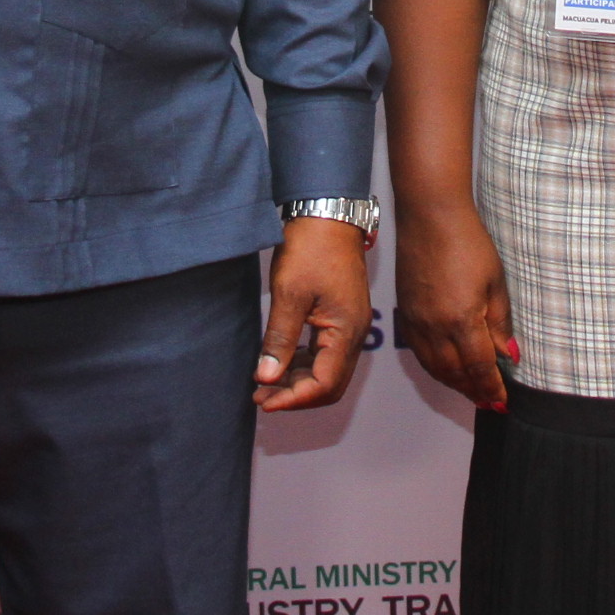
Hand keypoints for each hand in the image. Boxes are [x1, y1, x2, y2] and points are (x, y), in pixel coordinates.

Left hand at [257, 219, 371, 412]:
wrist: (327, 213)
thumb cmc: (311, 248)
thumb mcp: (289, 294)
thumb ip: (279, 339)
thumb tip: (267, 378)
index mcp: (346, 331)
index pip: (324, 385)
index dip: (293, 399)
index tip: (262, 401)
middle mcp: (354, 334)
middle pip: (329, 384)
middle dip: (295, 396)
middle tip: (260, 397)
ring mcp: (349, 326)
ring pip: (327, 370)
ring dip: (297, 381)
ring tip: (264, 383)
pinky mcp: (340, 316)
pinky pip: (325, 353)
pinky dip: (302, 363)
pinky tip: (279, 361)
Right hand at [393, 200, 512, 410]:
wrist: (430, 216)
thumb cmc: (468, 242)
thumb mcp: (495, 282)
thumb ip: (500, 323)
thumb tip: (509, 355)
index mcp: (461, 320)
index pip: (479, 368)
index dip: (492, 387)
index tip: (503, 400)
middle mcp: (435, 328)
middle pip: (455, 374)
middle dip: (474, 391)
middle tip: (490, 402)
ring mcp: (416, 322)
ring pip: (435, 368)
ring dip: (455, 384)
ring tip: (472, 392)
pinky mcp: (406, 313)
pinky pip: (421, 353)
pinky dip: (436, 368)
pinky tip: (447, 369)